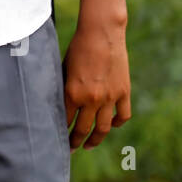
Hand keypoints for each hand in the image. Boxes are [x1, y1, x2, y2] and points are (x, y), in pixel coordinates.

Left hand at [63, 18, 131, 149]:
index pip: (65, 120)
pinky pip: (122, 116)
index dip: (61, 132)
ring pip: (104, 128)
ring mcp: (109, 97)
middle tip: (70, 148)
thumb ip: (63, 88)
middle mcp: (91, 99)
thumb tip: (58, 105)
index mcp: (73, 93)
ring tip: (89, 145)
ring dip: (95, 140)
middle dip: (75, 141)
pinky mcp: (124, 92)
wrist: (101, 33)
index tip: (57, 139)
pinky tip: (111, 125)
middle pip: (83, 129)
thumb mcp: (64, 68)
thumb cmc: (78, 48)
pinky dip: (117, 123)